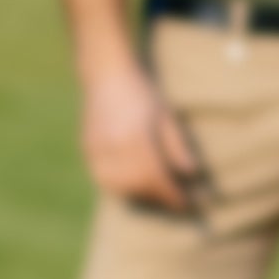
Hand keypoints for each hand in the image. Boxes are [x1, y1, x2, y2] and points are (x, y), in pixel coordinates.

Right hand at [82, 63, 202, 207]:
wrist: (107, 74)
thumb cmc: (143, 93)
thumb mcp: (166, 117)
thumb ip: (177, 147)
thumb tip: (190, 174)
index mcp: (137, 140)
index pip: (157, 179)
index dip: (173, 195)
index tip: (187, 204)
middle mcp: (115, 148)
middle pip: (138, 187)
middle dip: (158, 197)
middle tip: (173, 200)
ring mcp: (98, 150)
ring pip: (118, 187)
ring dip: (138, 195)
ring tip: (154, 194)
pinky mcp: (87, 149)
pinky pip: (103, 178)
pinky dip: (119, 187)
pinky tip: (132, 184)